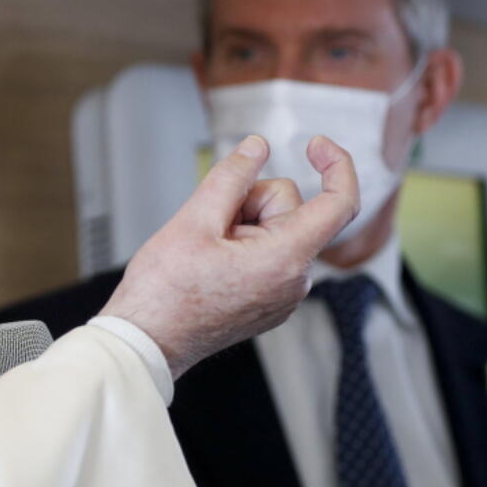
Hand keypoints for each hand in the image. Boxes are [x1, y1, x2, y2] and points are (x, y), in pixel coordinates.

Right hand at [99, 134, 358, 379]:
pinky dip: (242, 245)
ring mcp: (283, 296)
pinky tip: (209, 263)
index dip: (336, 165)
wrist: (147, 342)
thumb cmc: (165, 291)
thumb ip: (233, 176)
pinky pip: (267, 254)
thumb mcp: (194, 220)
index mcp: (286, 260)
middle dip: (250, 202)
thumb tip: (257, 147)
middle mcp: (294, 282)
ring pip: (274, 230)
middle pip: (288, 209)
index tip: (317, 144)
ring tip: (205, 249)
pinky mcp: (269, 302)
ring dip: (241, 225)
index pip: (339, 203)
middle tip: (209, 223)